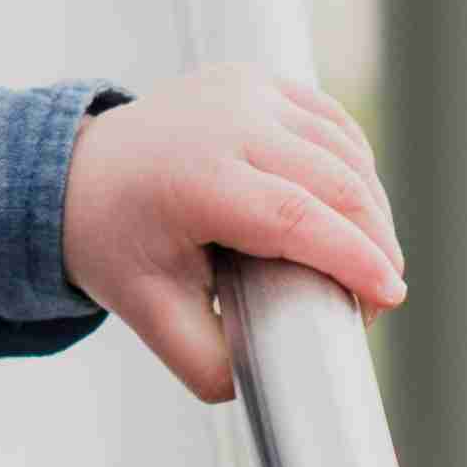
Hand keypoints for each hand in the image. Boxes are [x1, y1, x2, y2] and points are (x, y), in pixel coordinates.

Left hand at [62, 67, 403, 403]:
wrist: (77, 174)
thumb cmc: (116, 242)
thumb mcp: (149, 314)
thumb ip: (209, 362)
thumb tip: (271, 385)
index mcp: (196, 177)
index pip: (296, 217)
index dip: (354, 258)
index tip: (388, 296)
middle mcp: (224, 120)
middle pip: (334, 181)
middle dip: (374, 242)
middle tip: (378, 297)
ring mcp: (245, 90)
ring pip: (344, 149)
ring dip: (371, 207)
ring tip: (366, 260)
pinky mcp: (260, 80)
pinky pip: (332, 123)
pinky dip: (355, 166)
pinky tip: (355, 207)